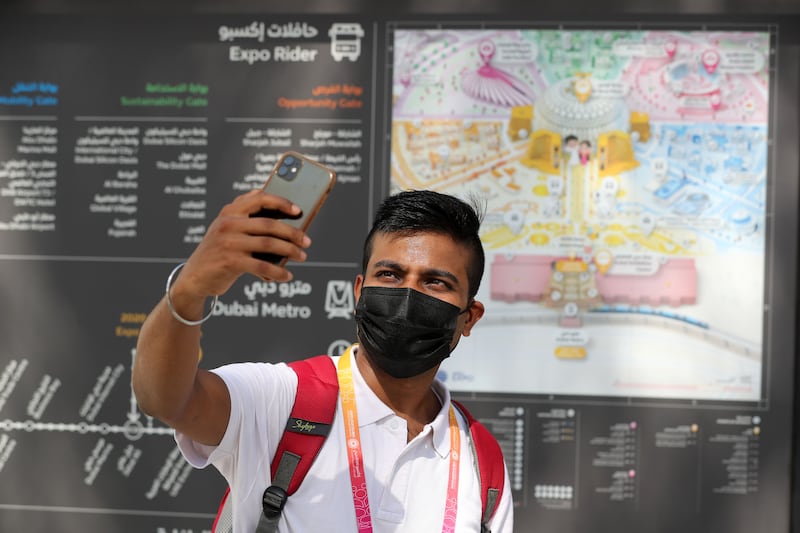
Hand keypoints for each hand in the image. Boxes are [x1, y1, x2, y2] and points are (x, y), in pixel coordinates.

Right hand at [174, 190, 311, 299]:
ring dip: (290, 251)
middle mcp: (228, 224)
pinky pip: (262, 265)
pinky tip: (287, 276)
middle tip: (307, 241)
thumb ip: (248, 219)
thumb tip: (284, 217)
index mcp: (229, 212)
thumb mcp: (228, 231)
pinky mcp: (230, 262)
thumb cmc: (219, 252)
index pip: (259, 198)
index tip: (299, 210)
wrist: (194, 277)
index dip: (281, 202)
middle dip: (293, 233)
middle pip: (269, 224)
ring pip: (269, 244)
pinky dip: (278, 272)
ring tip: (302, 256)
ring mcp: (228, 242)